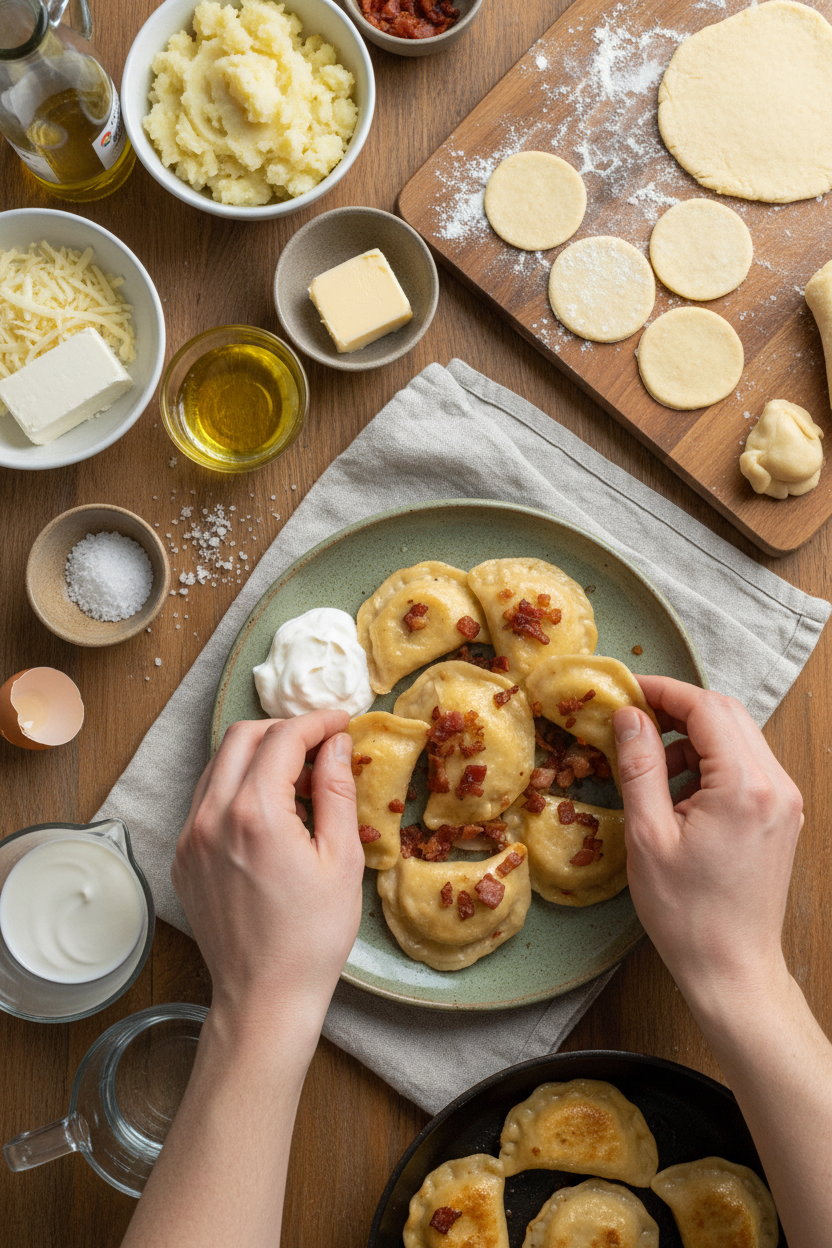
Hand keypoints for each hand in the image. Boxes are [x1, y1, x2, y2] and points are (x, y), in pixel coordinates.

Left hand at [172, 710, 363, 1046]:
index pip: (283, 737)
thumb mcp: (342, 859)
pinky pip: (206, 799)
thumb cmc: (312, 937)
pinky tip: (270, 812)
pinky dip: (238, 787)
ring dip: (258, 755)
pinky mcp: (183, 858)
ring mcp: (189, 838)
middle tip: (321, 744)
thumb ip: (337, 790)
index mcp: (255, 814)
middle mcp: (211, 817)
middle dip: (284, 729)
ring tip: (299, 778)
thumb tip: (336, 744)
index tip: (343, 722)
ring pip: (219, 765)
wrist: (264, 997)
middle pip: (242, 737)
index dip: (317, 722)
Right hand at [613, 678, 803, 1007]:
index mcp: (744, 787)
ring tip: (652, 764)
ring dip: (694, 737)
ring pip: (739, 738)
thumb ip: (639, 766)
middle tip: (634, 717)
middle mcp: (776, 786)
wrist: (732, 967)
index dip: (664, 691)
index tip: (627, 691)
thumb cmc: (687, 913)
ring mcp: (785, 801)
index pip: (707, 708)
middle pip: (728, 715)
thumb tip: (629, 716)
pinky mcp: (781, 816)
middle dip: (679, 708)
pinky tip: (679, 791)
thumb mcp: (647, 835)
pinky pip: (747, 766)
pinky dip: (711, 763)